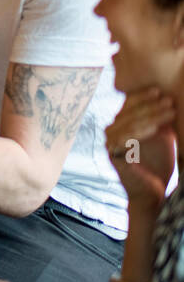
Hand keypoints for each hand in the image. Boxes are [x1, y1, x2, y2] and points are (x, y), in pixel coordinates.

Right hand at [105, 86, 177, 209]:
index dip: (142, 96)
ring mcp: (110, 142)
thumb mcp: (161, 136)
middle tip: (169, 101)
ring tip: (170, 112)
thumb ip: (158, 120)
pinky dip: (141, 132)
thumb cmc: (159, 163)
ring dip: (151, 116)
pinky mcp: (113, 154)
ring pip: (129, 123)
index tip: (160, 91)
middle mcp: (111, 130)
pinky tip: (156, 129)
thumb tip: (167, 99)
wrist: (152, 191)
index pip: (127, 104)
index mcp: (120, 123)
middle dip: (151, 105)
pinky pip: (126, 139)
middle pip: (129, 112)